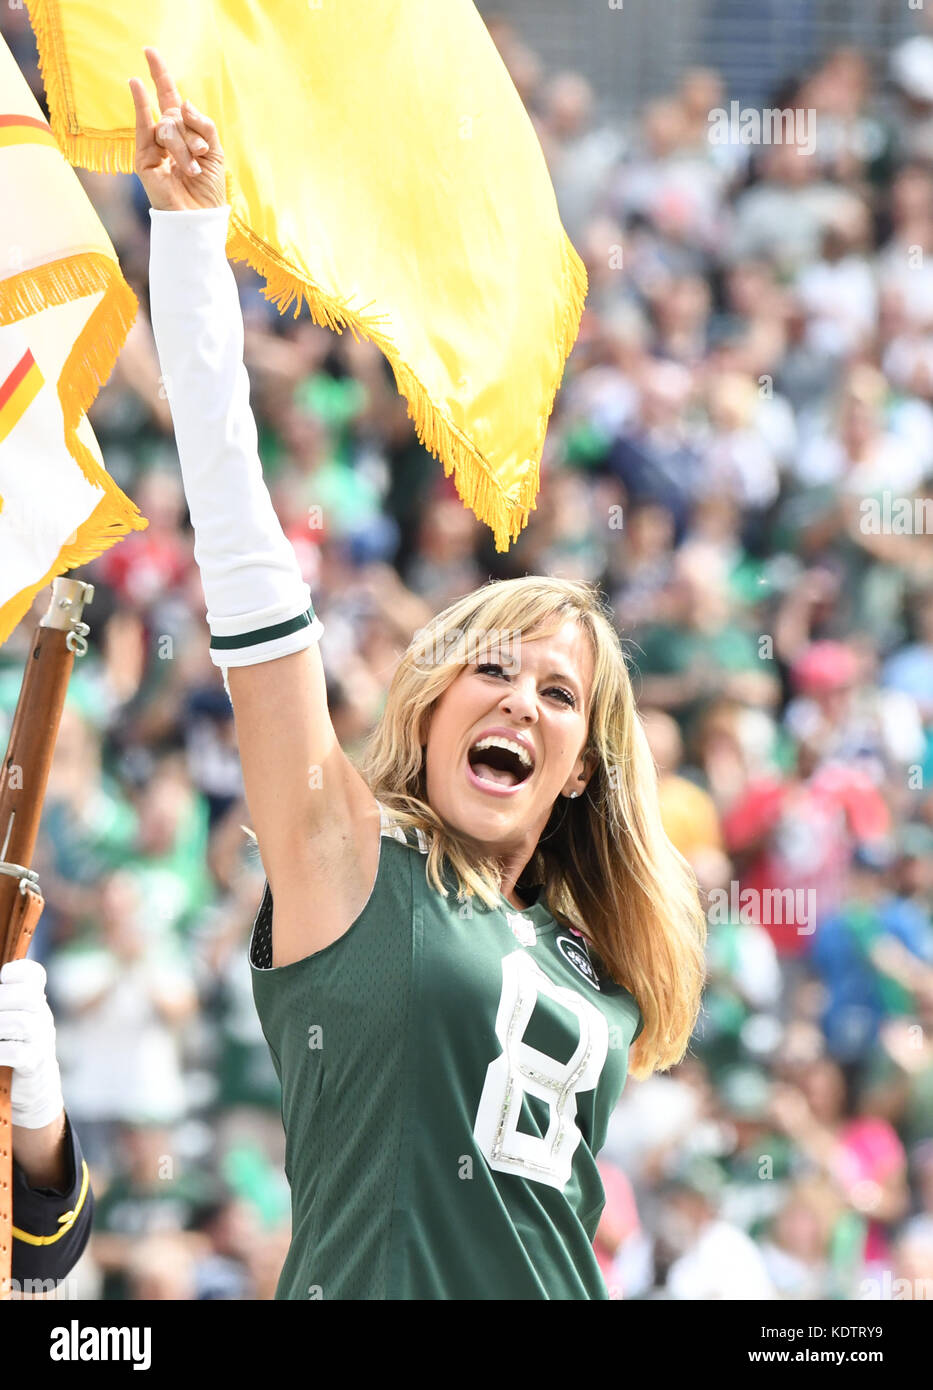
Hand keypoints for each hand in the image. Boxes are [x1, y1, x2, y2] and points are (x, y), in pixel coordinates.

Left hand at [0, 959, 64, 1129]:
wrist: (33, 1088)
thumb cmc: (13, 1047)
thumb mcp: (10, 1020)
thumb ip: (4, 1005)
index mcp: (34, 1002)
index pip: (33, 975)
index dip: (17, 972)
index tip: (2, 979)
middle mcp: (42, 1017)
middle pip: (29, 996)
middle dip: (2, 1000)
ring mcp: (42, 1040)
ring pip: (22, 1023)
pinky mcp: (34, 1064)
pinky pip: (17, 1053)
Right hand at [128, 46, 225, 211]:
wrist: (200, 217)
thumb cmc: (209, 188)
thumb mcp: (215, 150)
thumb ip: (203, 124)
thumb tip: (182, 103)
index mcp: (183, 132)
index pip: (168, 98)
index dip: (160, 75)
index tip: (149, 50)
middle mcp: (165, 136)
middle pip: (174, 114)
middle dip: (191, 133)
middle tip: (202, 154)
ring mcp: (152, 147)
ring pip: (168, 127)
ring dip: (184, 147)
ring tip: (194, 169)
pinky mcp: (144, 159)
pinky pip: (144, 128)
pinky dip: (141, 106)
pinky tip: (136, 84)